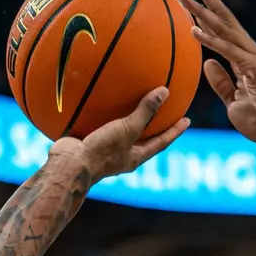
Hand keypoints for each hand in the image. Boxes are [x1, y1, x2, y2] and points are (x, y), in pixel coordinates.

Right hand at [51, 88, 189, 178]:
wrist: (68, 164)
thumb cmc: (101, 151)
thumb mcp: (127, 129)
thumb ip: (145, 111)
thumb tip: (165, 92)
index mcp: (135, 157)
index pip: (161, 142)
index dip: (175, 131)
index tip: (187, 120)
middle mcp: (122, 155)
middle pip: (143, 138)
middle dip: (153, 126)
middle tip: (164, 111)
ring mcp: (104, 149)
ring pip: (120, 131)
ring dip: (127, 118)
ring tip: (132, 101)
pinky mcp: (88, 141)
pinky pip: (99, 124)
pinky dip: (102, 112)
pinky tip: (99, 98)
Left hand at [179, 0, 255, 145]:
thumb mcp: (233, 101)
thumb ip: (221, 82)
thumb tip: (208, 63)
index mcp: (244, 58)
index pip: (223, 29)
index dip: (208, 12)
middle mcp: (249, 52)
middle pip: (224, 19)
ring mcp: (253, 57)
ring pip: (224, 29)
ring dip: (202, 13)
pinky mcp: (253, 68)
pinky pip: (228, 52)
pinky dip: (211, 41)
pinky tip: (194, 31)